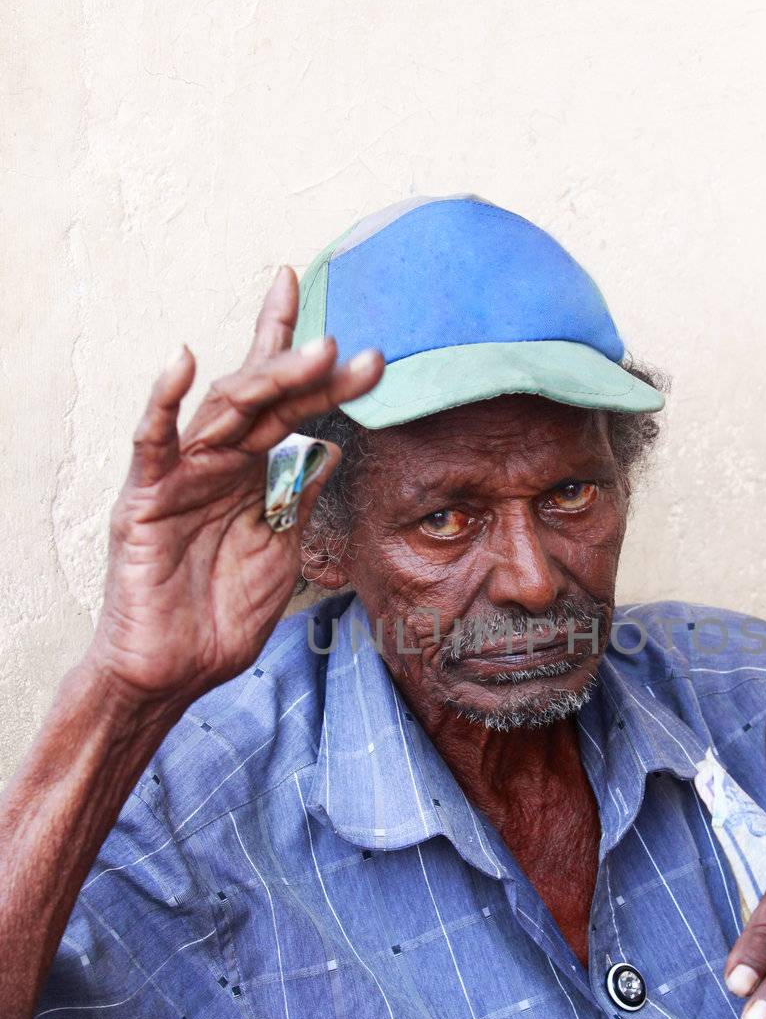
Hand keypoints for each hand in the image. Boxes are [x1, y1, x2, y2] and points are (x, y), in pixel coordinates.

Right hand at [84, 267, 382, 707]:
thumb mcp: (281, 548)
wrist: (178, 671)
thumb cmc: (222, 614)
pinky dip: (162, 404)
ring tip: (313, 352)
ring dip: (266, 377)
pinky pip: (151, 445)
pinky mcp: (145, 500)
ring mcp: (179, 476)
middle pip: (260, 398)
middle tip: (347, 347)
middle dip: (302, 368)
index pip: (284, 407)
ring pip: (222, 411)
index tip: (368, 353)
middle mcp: (214, 462)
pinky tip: (180, 363)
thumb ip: (298, 496)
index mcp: (249, 472)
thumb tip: (330, 448)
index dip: (318, 375)